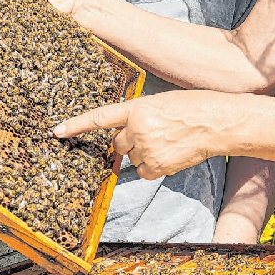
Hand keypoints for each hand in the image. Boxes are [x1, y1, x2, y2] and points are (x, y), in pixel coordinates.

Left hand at [53, 90, 224, 179]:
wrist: (217, 122)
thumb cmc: (194, 107)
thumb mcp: (161, 103)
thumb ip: (139, 117)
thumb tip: (126, 137)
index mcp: (137, 108)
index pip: (99, 117)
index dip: (76, 125)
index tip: (58, 131)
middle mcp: (137, 129)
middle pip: (118, 144)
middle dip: (130, 142)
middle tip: (155, 134)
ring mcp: (146, 149)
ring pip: (133, 158)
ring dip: (146, 153)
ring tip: (170, 141)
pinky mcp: (156, 166)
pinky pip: (145, 171)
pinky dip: (155, 166)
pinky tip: (172, 153)